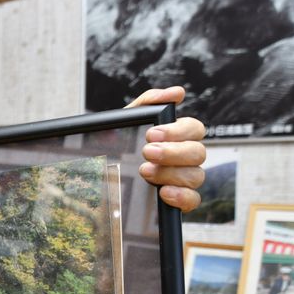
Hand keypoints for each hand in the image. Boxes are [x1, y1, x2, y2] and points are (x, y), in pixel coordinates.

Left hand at [127, 86, 205, 211]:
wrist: (95, 176)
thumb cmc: (116, 146)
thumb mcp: (125, 122)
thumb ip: (147, 103)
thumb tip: (176, 93)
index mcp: (176, 137)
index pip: (194, 129)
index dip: (177, 131)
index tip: (151, 134)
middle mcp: (183, 158)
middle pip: (198, 153)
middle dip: (172, 152)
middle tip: (147, 152)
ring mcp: (182, 180)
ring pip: (196, 176)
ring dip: (171, 173)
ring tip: (145, 171)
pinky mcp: (177, 201)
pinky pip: (193, 200)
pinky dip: (182, 196)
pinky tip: (164, 192)